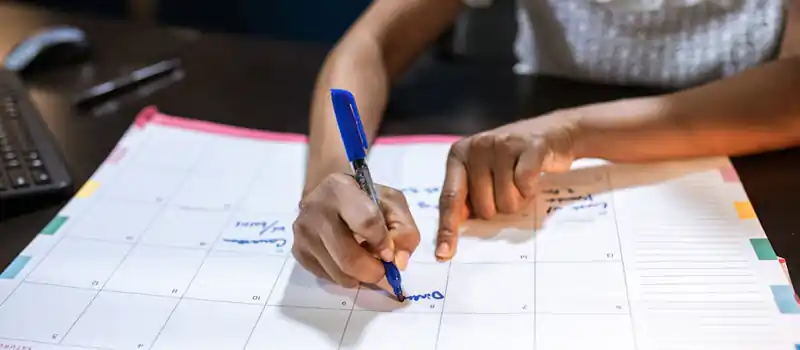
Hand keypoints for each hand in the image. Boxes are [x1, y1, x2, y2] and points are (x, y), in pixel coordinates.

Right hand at [292, 173, 420, 289]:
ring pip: (339, 274)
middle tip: (384, 271)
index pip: (366, 222)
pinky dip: (346, 276)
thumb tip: (399, 261)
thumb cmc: (364, 198)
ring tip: (367, 261)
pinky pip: (329, 278)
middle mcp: (316, 210)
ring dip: (361, 277)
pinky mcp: (298, 252)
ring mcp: (303, 233)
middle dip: (374, 271)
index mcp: (340, 189)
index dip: (383, 243)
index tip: (390, 252)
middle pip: (349, 258)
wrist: (327, 194)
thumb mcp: (391, 202)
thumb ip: (404, 230)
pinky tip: (350, 259)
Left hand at [435, 112, 580, 260]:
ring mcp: (502, 144)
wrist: (553, 132)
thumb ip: (467, 195)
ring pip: (506, 201)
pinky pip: (525, 185)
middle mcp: (476, 147)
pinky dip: (531, 189)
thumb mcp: (483, 173)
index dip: (447, 229)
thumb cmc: (513, 160)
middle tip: (509, 187)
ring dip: (519, 199)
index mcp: (458, 155)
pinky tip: (533, 176)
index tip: (444, 255)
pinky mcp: (529, 146)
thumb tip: (454, 231)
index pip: (450, 199)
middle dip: (500, 207)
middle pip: (484, 208)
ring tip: (522, 180)